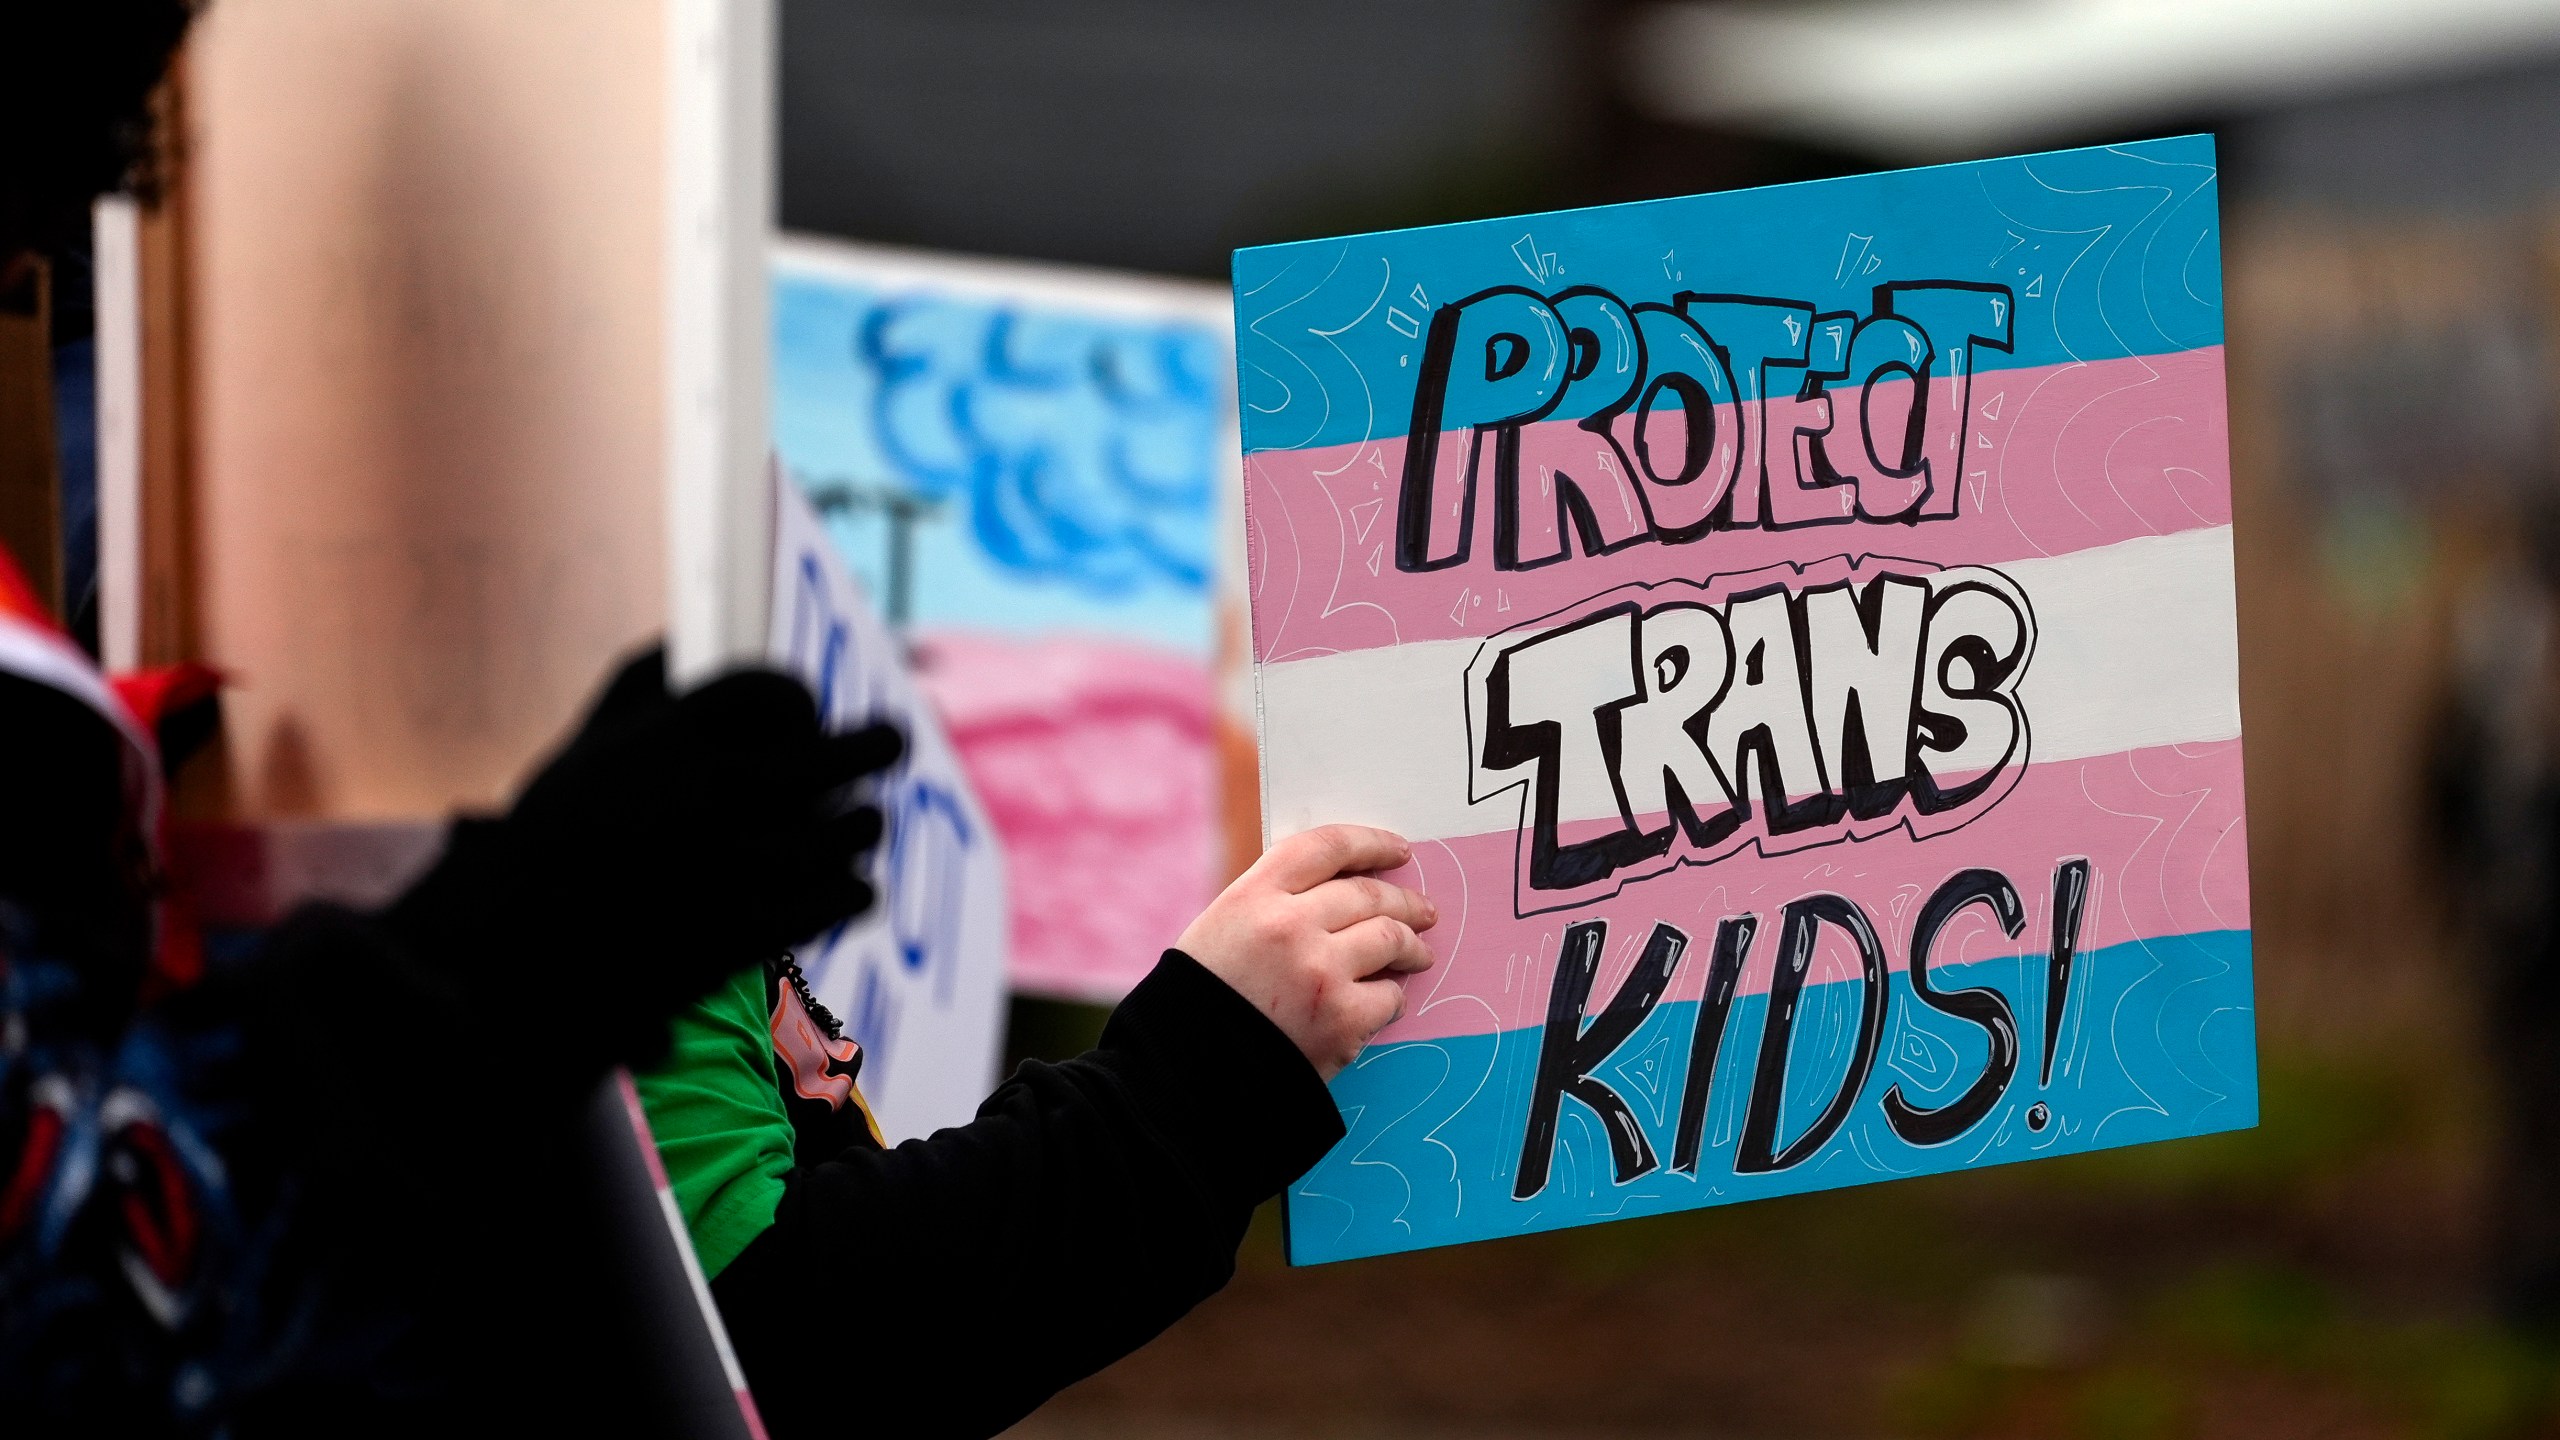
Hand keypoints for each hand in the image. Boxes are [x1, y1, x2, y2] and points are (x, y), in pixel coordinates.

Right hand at [390, 647, 902, 1057]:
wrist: (516, 959)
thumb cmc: (549, 846)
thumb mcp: (583, 747)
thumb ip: (638, 682)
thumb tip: (687, 635)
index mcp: (670, 737)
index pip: (779, 689)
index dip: (801, 700)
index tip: (807, 713)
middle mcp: (714, 791)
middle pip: (848, 751)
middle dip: (877, 745)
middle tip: (891, 744)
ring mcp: (741, 862)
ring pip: (855, 827)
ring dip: (859, 825)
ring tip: (858, 825)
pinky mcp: (758, 930)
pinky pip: (847, 893)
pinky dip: (850, 889)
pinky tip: (842, 885)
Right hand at [1175, 824, 1437, 1079]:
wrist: (1187, 1076)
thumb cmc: (1203, 1002)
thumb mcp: (1222, 930)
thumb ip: (1275, 905)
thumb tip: (1343, 894)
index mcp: (1254, 896)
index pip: (1328, 847)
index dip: (1372, 844)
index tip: (1398, 851)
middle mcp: (1289, 925)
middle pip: (1368, 893)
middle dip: (1404, 901)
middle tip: (1423, 911)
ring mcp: (1320, 971)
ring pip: (1390, 937)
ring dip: (1412, 945)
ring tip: (1419, 953)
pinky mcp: (1342, 1019)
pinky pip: (1389, 995)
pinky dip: (1393, 998)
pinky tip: (1389, 1002)